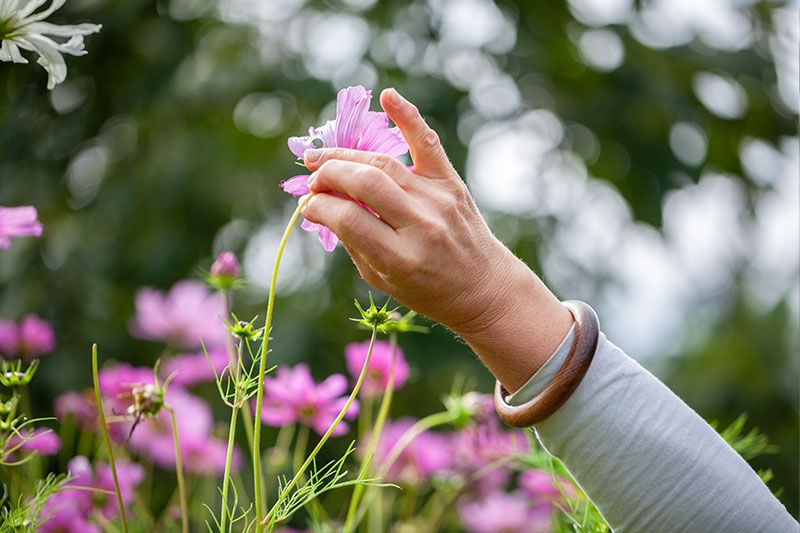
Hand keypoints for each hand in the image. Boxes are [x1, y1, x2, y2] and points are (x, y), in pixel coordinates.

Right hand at [301, 88, 571, 390]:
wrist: (483, 288)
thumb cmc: (426, 290)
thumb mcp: (381, 281)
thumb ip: (352, 242)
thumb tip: (317, 205)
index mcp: (401, 259)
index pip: (347, 219)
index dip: (319, 208)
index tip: (308, 207)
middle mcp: (422, 225)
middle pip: (364, 184)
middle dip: (328, 175)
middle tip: (311, 178)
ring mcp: (439, 200)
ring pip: (383, 165)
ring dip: (345, 155)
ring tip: (320, 157)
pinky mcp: (452, 183)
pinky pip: (428, 144)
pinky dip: (408, 117)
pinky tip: (387, 97)